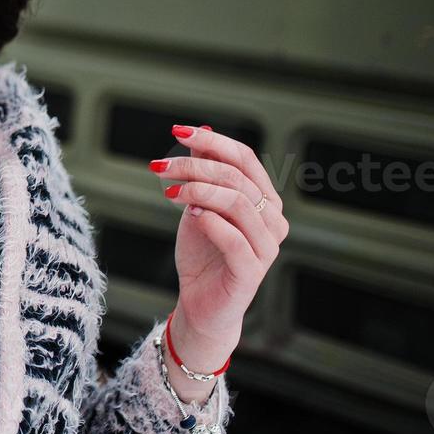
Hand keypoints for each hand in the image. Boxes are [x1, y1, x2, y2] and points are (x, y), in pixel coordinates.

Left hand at [149, 124, 289, 367]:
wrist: (200, 303)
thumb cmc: (202, 252)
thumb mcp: (197, 204)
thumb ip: (201, 173)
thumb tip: (197, 131)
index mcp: (265, 199)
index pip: (245, 158)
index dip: (213, 141)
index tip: (177, 131)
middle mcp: (273, 221)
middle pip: (238, 177)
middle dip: (195, 165)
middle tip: (160, 166)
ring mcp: (266, 248)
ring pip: (239, 204)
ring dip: (198, 191)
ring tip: (170, 192)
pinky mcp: (252, 273)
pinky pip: (235, 239)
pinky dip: (210, 221)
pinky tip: (190, 215)